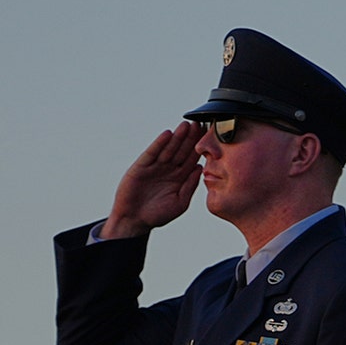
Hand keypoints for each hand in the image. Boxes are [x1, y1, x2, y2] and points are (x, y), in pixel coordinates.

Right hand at [100, 122, 203, 238]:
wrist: (134, 220)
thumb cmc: (158, 214)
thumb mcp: (180, 202)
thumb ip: (190, 185)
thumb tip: (200, 168)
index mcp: (180, 177)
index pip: (192, 159)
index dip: (201, 148)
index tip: (211, 137)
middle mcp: (169, 169)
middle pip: (182, 150)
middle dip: (191, 138)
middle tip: (201, 124)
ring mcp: (155, 166)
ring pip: (169, 149)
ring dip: (177, 137)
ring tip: (186, 125)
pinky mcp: (141, 166)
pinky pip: (152, 153)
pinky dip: (159, 143)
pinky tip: (168, 134)